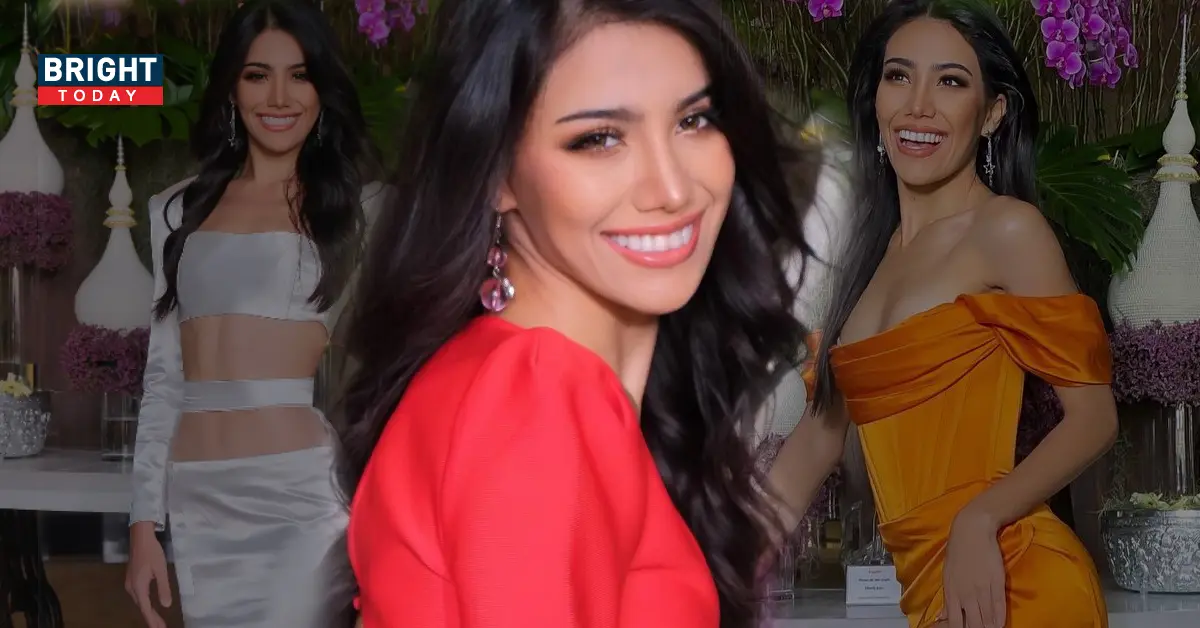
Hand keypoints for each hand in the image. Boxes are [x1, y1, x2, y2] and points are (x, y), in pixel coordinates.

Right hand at [124, 521, 171, 627]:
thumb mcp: (161, 570)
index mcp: (138, 587)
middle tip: (161, 627)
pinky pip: (139, 596)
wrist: (140, 538)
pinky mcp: (132, 579)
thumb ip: (163, 588)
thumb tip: (166, 605)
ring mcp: (130, 583)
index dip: (153, 620)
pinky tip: (151, 606)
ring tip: (158, 620)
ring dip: (149, 612)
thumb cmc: (152, 552)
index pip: (146, 609)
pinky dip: (146, 603)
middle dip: (151, 618)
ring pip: (140, 602)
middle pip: (142, 607)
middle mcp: (131, 588)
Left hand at [939, 507, 1006, 627]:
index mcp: (951, 592)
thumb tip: (942, 617)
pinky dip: (999, 619)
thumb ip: (948, 599)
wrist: (972, 530)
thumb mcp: (947, 575)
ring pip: (986, 618)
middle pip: (972, 624)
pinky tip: (1000, 626)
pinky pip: (998, 606)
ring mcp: (981, 589)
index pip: (954, 622)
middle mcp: (965, 594)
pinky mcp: (996, 582)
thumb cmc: (958, 551)